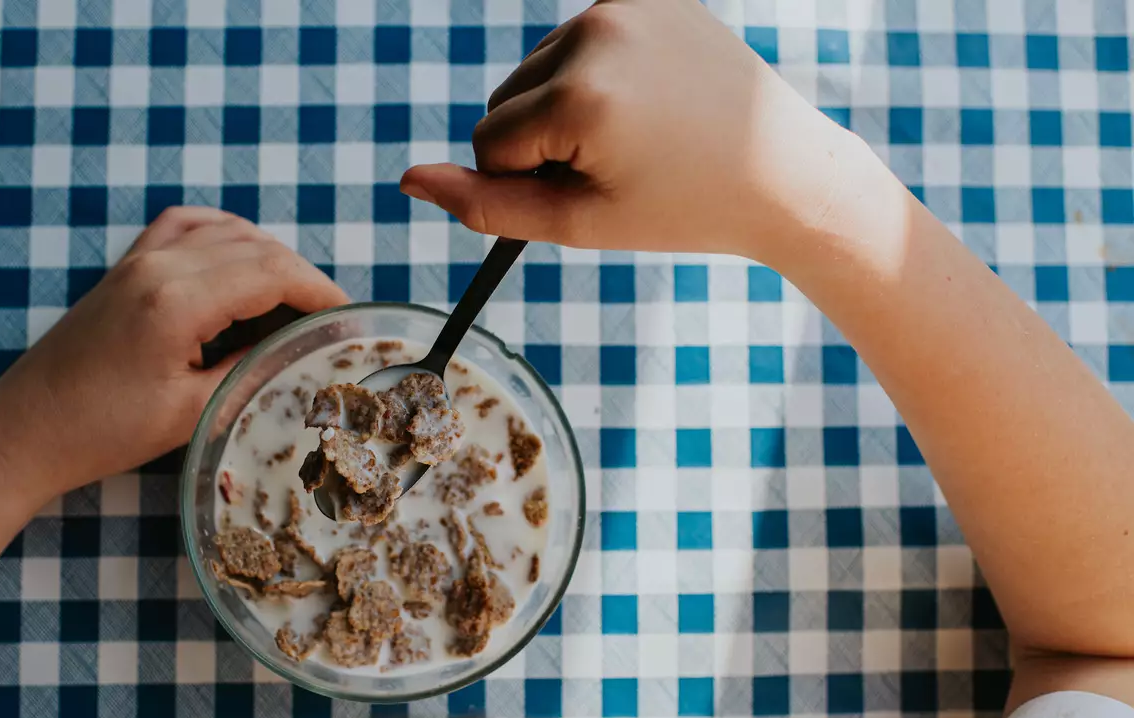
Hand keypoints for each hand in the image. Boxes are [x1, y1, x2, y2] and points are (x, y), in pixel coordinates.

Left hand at [0, 207, 348, 506]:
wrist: (24, 431)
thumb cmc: (102, 432)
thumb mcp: (192, 412)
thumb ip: (250, 372)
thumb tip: (297, 353)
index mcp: (176, 299)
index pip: (272, 272)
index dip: (321, 293)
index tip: (351, 321)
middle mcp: (158, 263)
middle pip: (257, 246)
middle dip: (303, 279)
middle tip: (329, 324)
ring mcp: (137, 259)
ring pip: (227, 231)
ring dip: (268, 260)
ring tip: (291, 307)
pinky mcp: (124, 267)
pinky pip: (188, 226)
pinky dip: (226, 238)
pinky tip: (241, 265)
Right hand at [400, 0, 859, 261]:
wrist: (781, 171)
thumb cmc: (681, 209)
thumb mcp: (579, 222)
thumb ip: (486, 204)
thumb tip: (409, 180)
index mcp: (580, 95)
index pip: (489, 140)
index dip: (529, 180)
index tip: (595, 188)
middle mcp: (595, 33)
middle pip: (506, 98)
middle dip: (543, 139)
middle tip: (620, 163)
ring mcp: (622, 4)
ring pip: (536, 69)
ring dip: (564, 106)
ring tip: (635, 132)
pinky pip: (576, 40)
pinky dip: (593, 72)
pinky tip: (643, 95)